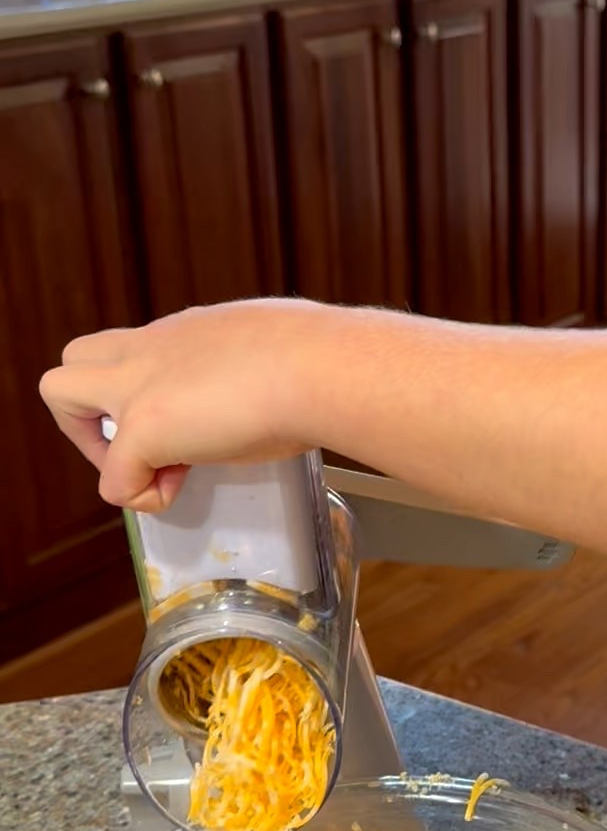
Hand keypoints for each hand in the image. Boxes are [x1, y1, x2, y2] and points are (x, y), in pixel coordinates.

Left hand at [39, 298, 333, 512]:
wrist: (324, 368)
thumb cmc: (324, 360)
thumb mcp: (282, 350)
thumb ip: (261, 366)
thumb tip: (293, 389)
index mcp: (188, 332)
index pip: (137, 349)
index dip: (150, 390)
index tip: (196, 416)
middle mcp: (153, 348)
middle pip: (74, 358)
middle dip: (96, 412)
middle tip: (152, 443)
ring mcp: (140, 386)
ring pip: (58, 394)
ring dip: (97, 444)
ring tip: (153, 466)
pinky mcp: (144, 429)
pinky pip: (113, 482)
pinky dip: (142, 498)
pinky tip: (183, 489)